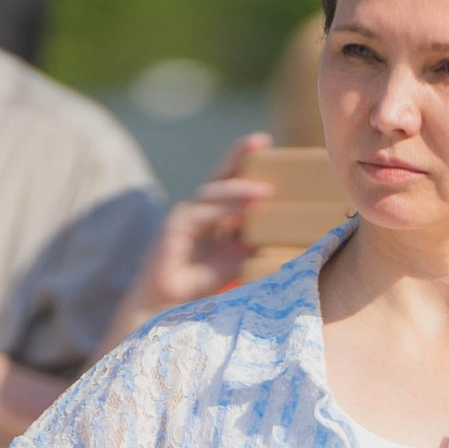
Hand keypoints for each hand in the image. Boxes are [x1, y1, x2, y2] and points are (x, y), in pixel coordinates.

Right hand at [104, 135, 275, 342]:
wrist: (165, 306)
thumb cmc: (198, 284)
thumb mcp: (235, 260)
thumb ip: (252, 243)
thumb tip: (282, 232)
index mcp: (213, 214)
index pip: (230, 182)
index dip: (246, 163)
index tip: (267, 144)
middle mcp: (198, 210)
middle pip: (219, 175)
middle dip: (239, 156)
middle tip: (261, 141)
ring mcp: (183, 216)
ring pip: (211, 192)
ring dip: (238, 189)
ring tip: (264, 189)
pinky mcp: (173, 228)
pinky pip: (199, 213)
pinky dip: (220, 209)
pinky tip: (240, 209)